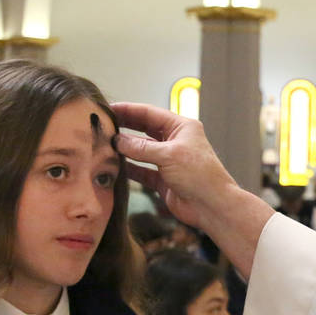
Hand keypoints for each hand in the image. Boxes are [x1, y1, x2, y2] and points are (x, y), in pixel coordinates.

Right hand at [112, 102, 237, 230]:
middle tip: (103, 124)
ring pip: (141, 150)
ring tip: (105, 144)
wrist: (211, 206)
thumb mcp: (168, 155)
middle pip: (144, 129)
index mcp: (181, 127)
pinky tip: (115, 165)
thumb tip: (118, 140)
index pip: (149, 113)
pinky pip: (141, 170)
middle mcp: (174, 141)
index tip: (109, 108)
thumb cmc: (199, 175)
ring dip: (125, 148)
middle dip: (124, 126)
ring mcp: (168, 160)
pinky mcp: (163, 179)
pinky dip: (129, 168)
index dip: (129, 110)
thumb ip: (141, 148)